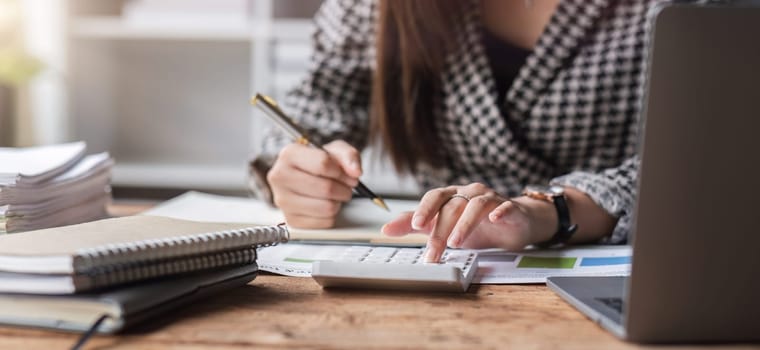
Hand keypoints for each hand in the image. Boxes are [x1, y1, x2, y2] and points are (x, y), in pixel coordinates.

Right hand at [267, 140, 360, 227]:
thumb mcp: (336, 151)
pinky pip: (324, 222)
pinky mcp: (291, 219)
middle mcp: (280, 177)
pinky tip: (326, 205)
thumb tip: (355, 171)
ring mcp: (283, 200)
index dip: (342, 171)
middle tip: (345, 186)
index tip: (347, 173)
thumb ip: (349, 156)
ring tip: (335, 195)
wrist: (308, 177)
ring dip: (338, 202)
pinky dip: (331, 215)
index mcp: (289, 154)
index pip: (323, 164)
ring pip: (327, 207)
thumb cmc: (321, 163)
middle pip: (326, 188)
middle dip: (344, 188)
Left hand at [382, 183, 555, 262]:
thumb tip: (385, 229)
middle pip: (452, 206)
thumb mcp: (441, 225)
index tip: (416, 226)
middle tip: (434, 251)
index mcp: (451, 196)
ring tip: (456, 243)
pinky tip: (494, 219)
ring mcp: (490, 199)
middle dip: (441, 230)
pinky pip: (504, 206)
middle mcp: (469, 193)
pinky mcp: (509, 208)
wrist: (513, 222)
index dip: (425, 209)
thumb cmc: (475, 224)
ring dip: (464, 224)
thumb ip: (414, 225)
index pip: (434, 197)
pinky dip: (499, 212)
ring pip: (475, 206)